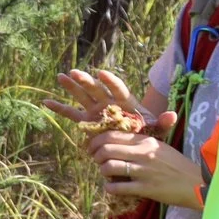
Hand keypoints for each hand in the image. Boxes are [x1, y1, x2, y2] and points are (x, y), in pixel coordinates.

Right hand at [52, 67, 173, 136]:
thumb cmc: (145, 135)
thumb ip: (162, 123)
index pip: (118, 89)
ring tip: (61, 77)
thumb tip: (172, 115)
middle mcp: (108, 102)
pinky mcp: (87, 120)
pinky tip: (46, 102)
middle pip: (96, 89)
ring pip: (82, 96)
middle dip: (86, 81)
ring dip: (72, 87)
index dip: (111, 81)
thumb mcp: (155, 131)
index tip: (101, 73)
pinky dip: (59, 108)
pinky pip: (71, 113)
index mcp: (125, 102)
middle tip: (75, 73)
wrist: (133, 146)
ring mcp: (95, 110)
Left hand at [86, 129, 204, 207]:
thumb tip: (115, 141)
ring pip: (109, 167)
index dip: (96, 140)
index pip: (112, 135)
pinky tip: (112, 188)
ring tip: (106, 174)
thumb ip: (140, 143)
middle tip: (96, 161)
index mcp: (147, 141)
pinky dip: (110, 188)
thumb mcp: (162, 147)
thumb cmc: (179, 166)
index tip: (93, 147)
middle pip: (106, 149)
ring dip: (102, 171)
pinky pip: (118, 187)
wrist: (200, 184)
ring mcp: (145, 171)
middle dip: (95, 155)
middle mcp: (144, 153)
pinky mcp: (147, 188)